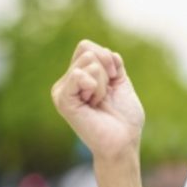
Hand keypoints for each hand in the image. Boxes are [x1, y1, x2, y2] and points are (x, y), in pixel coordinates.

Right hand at [51, 39, 145, 160]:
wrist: (124, 139)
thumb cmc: (124, 116)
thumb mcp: (120, 81)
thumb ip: (111, 63)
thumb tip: (107, 52)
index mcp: (78, 77)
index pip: (86, 47)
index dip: (107, 59)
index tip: (113, 80)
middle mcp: (66, 82)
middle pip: (87, 51)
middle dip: (107, 69)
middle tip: (105, 94)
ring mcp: (62, 91)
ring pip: (89, 61)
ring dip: (103, 82)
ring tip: (99, 102)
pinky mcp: (63, 101)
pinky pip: (79, 75)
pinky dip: (95, 86)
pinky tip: (93, 103)